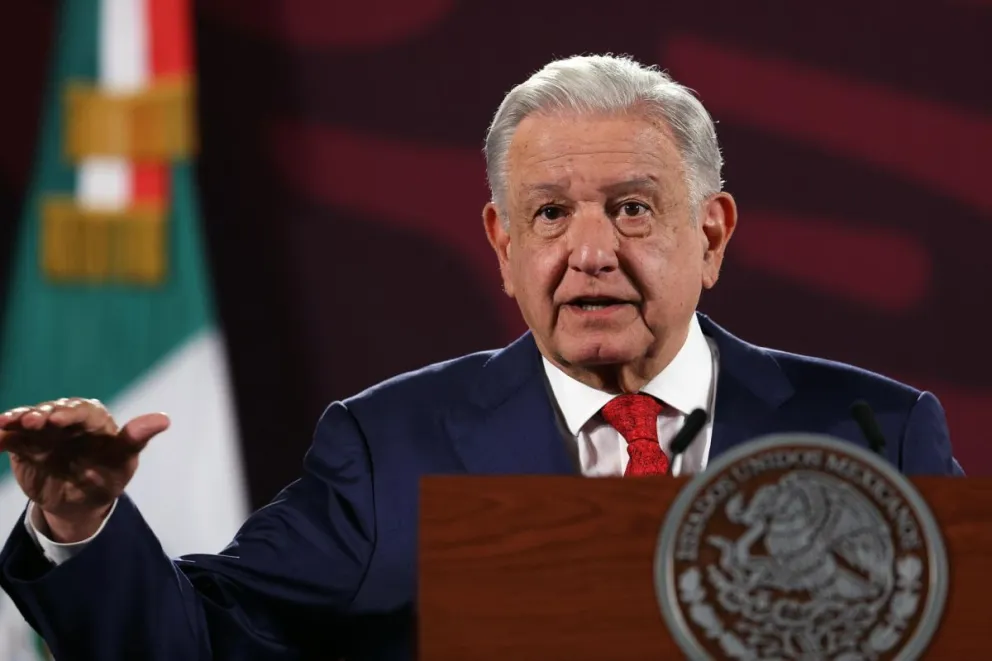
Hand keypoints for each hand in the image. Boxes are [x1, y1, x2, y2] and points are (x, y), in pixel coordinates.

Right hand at [0, 398, 168, 542]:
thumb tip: (165, 419)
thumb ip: (137, 438)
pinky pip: (9, 439)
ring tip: (5, 423)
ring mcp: (43, 432)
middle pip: (51, 411)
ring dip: (16, 420)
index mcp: (93, 419)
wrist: (80, 502)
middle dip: (41, 415)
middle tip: (32, 421)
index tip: (59, 418)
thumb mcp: (124, 461)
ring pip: (27, 421)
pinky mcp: (24, 446)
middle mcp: (66, 420)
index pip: (82, 411)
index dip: (70, 413)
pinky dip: (0, 437)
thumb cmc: (108, 475)